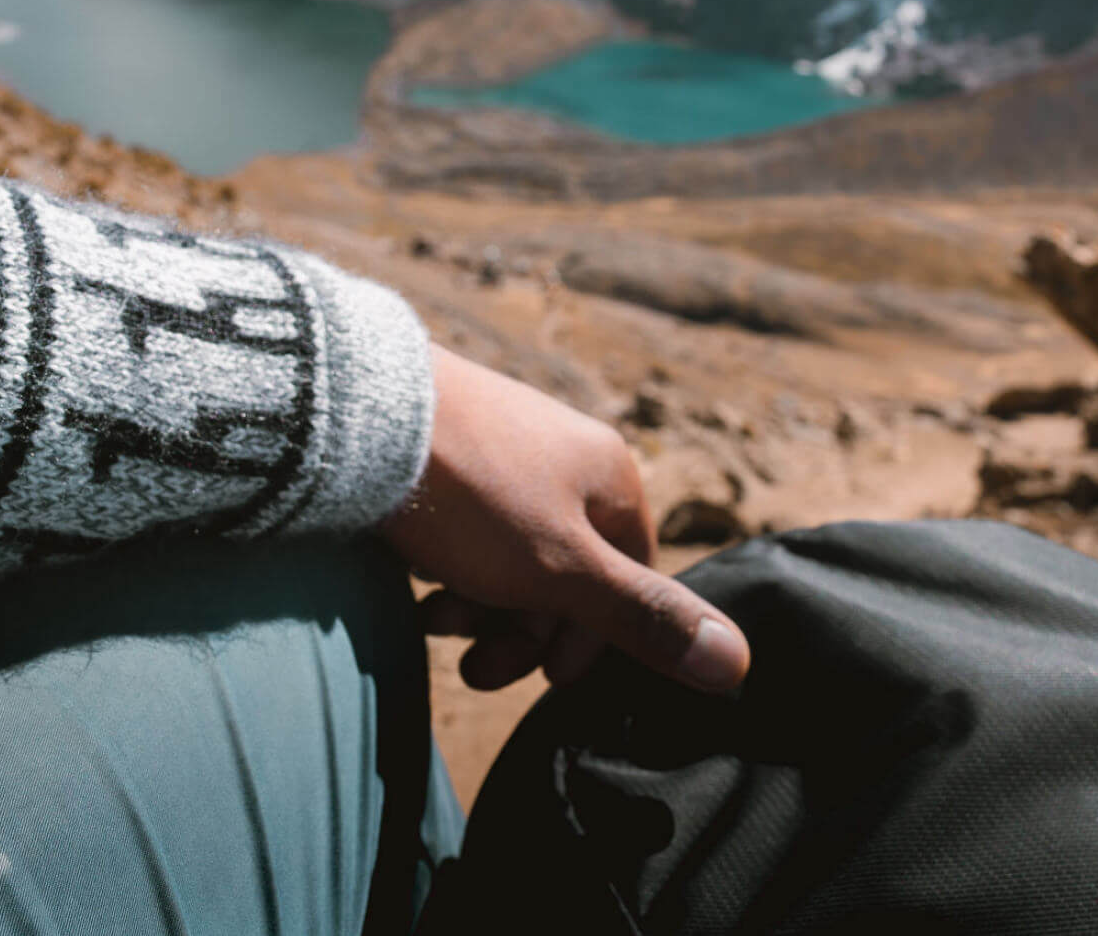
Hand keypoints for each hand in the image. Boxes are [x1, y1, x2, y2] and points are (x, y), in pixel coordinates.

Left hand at [379, 344, 750, 694]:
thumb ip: (643, 619)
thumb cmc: (472, 498)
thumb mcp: (562, 572)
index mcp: (610, 475)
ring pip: (511, 554)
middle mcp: (566, 452)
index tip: (545, 678)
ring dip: (480, 606)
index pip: (631, 578)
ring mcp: (505, 446)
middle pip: (567, 571)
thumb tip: (738, 664)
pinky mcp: (451, 449)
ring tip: (432, 619)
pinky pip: (467, 526)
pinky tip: (415, 581)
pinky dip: (449, 566)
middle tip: (473, 667)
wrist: (359, 418)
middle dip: (523, 631)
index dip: (593, 639)